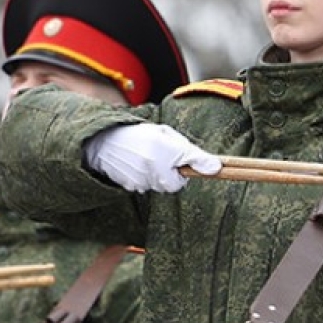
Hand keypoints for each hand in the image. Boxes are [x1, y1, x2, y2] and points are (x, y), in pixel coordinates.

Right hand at [83, 124, 220, 192]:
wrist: (105, 139)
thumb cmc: (140, 136)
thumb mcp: (171, 138)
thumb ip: (195, 155)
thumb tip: (217, 168)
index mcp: (166, 164)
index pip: (182, 178)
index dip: (179, 164)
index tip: (171, 153)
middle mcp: (153, 178)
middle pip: (169, 182)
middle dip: (166, 169)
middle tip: (157, 151)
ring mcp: (140, 184)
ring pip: (155, 183)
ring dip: (152, 172)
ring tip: (142, 154)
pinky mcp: (129, 187)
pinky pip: (141, 185)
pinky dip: (139, 175)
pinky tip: (133, 162)